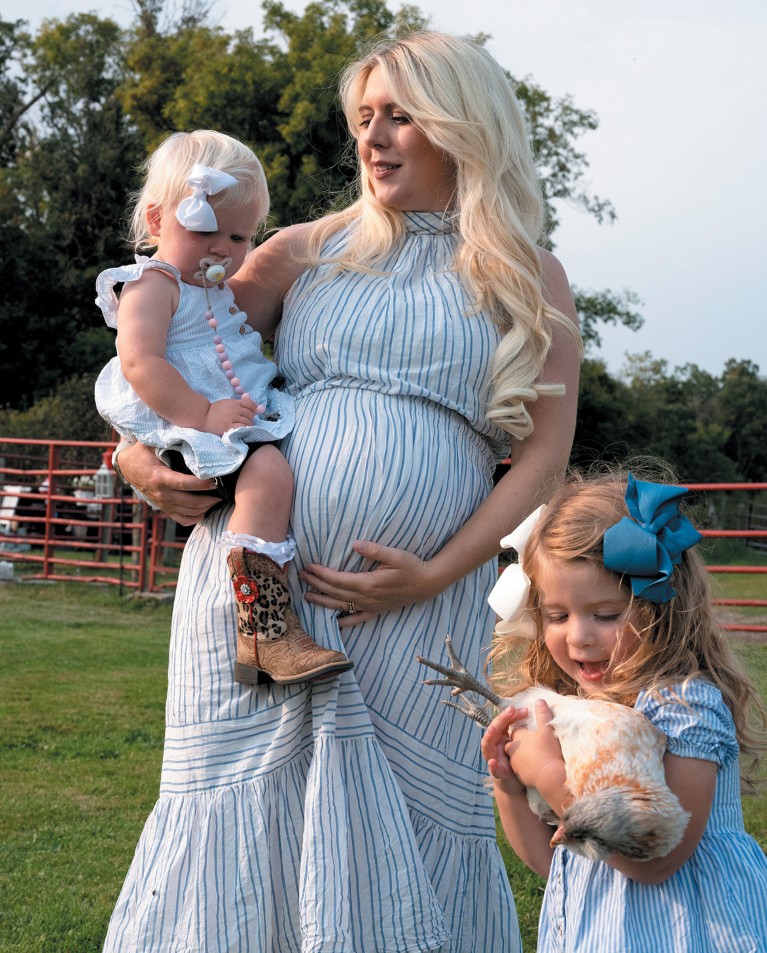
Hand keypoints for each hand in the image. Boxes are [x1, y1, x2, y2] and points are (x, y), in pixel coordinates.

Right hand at [116, 442, 219, 525]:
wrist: (127, 467)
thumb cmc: (142, 452)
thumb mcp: (151, 442)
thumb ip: (168, 439)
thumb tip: (189, 434)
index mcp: (159, 478)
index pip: (184, 484)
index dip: (201, 484)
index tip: (215, 481)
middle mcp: (161, 494)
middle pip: (190, 502)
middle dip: (209, 498)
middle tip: (223, 491)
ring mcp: (163, 504)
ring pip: (189, 512)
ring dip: (206, 507)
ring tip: (218, 499)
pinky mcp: (164, 508)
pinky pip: (182, 519)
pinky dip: (196, 517)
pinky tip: (206, 510)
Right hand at [203, 395, 261, 434]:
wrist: (204, 416)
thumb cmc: (215, 410)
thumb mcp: (227, 403)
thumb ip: (238, 404)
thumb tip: (252, 405)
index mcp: (235, 403)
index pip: (251, 404)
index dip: (254, 409)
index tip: (252, 412)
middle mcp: (235, 410)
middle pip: (250, 414)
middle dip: (251, 418)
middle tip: (246, 421)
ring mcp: (232, 418)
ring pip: (248, 422)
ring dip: (248, 425)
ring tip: (244, 426)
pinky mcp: (229, 427)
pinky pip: (242, 428)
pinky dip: (245, 429)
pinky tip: (242, 430)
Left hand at [300, 539, 441, 627]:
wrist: (427, 584)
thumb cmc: (412, 566)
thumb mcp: (395, 554)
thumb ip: (374, 550)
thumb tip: (355, 544)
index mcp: (368, 583)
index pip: (337, 580)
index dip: (321, 574)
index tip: (309, 566)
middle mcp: (366, 598)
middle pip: (335, 592)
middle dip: (316, 584)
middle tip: (302, 576)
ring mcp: (370, 606)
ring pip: (340, 606)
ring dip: (322, 601)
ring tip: (307, 596)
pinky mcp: (376, 611)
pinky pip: (356, 619)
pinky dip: (343, 621)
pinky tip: (333, 620)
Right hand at [481, 705, 529, 795]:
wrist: (513, 784)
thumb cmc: (518, 761)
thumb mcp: (520, 745)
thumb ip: (523, 732)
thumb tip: (536, 715)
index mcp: (501, 738)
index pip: (503, 722)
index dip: (511, 714)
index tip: (524, 709)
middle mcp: (495, 745)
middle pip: (494, 728)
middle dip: (501, 719)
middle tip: (510, 710)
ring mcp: (493, 758)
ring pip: (487, 745)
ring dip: (489, 736)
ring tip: (493, 730)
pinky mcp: (497, 773)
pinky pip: (493, 769)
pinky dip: (492, 766)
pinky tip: (492, 762)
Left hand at [507, 700, 564, 802]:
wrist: (549, 776)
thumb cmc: (548, 750)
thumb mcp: (547, 729)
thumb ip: (543, 714)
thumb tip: (540, 700)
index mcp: (517, 736)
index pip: (517, 730)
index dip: (526, 729)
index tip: (537, 730)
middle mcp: (512, 749)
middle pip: (515, 742)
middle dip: (522, 741)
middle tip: (537, 741)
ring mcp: (514, 763)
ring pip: (517, 755)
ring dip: (525, 753)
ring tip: (539, 753)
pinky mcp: (519, 775)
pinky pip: (522, 767)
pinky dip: (528, 764)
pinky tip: (538, 765)